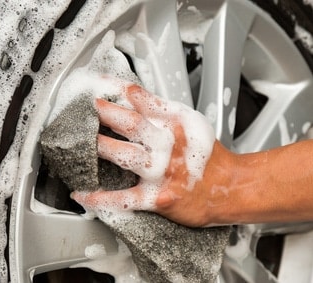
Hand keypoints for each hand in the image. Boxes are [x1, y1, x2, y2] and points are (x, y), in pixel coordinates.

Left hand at [72, 83, 236, 226]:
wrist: (230, 188)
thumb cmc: (207, 155)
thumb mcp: (188, 122)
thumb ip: (159, 109)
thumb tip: (128, 94)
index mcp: (176, 122)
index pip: (142, 100)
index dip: (116, 91)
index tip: (97, 84)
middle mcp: (169, 145)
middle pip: (133, 125)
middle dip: (107, 114)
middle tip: (89, 108)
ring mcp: (163, 172)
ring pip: (127, 157)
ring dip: (102, 148)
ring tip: (82, 143)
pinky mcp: (158, 197)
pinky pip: (125, 198)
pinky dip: (101, 198)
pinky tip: (82, 194)